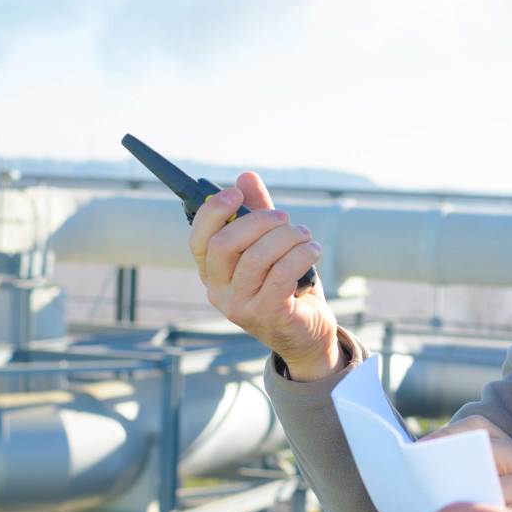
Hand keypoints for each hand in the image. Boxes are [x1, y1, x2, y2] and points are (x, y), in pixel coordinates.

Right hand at [188, 171, 340, 378]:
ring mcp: (241, 307)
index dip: (213, 212)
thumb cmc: (286, 287)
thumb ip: (256, 213)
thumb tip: (245, 176)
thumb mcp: (270, 247)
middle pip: (225, 245)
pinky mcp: (267, 315)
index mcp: (213, 273)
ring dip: (287, 237)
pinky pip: (281, 274)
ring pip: (257, 257)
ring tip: (304, 235)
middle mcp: (219, 292)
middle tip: (284, 217)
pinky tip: (312, 250)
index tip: (235, 193)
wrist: (306, 334)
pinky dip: (300, 254)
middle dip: (258, 221)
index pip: (198, 239)